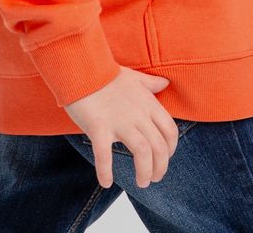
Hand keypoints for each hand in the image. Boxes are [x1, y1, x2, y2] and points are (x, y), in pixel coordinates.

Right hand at [64, 65, 177, 188]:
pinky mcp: (99, 128)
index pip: (170, 130)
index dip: (171, 149)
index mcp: (148, 103)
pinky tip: (106, 182)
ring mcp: (119, 121)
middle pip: (159, 147)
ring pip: (142, 153)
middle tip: (154, 178)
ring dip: (145, 172)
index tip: (164, 159)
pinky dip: (106, 172)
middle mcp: (138, 114)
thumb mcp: (134, 77)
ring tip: (142, 183)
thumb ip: (151, 83)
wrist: (81, 69)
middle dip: (160, 167)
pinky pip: (104, 156)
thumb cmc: (107, 74)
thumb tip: (165, 83)